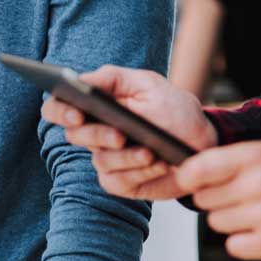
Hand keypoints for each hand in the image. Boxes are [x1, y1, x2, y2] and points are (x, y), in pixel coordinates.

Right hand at [40, 65, 216, 200]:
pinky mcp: (121, 182)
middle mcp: (96, 133)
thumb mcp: (148, 85)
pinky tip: (158, 164)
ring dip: (127, 157)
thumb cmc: (174, 110)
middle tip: (120, 136)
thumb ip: (113, 78)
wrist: (202, 143)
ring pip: (100, 160)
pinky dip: (139, 173)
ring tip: (151, 152)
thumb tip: (81, 79)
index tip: (76, 114)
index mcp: (96, 106)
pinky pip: (117, 181)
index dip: (59, 111)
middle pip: (74, 135)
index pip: (59, 107)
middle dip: (97, 135)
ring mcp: (107, 159)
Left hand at [173, 141, 260, 258]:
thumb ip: (244, 160)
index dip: (186, 176)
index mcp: (257, 156)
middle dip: (214, 198)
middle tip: (236, 197)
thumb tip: (208, 169)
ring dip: (229, 220)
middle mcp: (255, 185)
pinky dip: (242, 242)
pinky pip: (234, 246)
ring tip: (255, 214)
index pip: (199, 167)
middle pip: (204, 198)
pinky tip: (260, 232)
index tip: (186, 181)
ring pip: (217, 223)